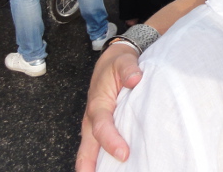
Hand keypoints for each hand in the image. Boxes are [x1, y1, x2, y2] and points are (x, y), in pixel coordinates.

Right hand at [75, 44, 142, 169]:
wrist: (111, 61)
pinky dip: (101, 161)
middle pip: (87, 147)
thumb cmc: (118, 63)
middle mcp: (92, 119)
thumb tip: (135, 79)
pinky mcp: (101, 128)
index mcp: (98, 104)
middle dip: (89, 166)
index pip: (102, 127)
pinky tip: (113, 170)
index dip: (111, 141)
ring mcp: (94, 126)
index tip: (124, 154)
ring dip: (94, 166)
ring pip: (90, 150)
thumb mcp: (123, 61)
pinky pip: (98, 147)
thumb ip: (129, 69)